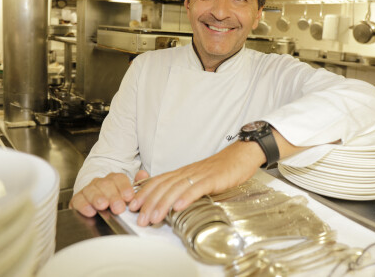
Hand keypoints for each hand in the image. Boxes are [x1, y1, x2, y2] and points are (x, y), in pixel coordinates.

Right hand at [70, 170, 149, 216]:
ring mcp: (89, 190)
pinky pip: (78, 200)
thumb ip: (138, 184)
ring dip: (98, 198)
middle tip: (119, 207)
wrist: (98, 205)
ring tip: (103, 205)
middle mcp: (101, 182)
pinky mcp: (78, 199)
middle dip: (113, 196)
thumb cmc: (116, 200)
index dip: (124, 188)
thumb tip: (144, 174)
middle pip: (106, 185)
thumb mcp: (129, 194)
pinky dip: (83, 205)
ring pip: (92, 190)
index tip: (129, 197)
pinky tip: (90, 211)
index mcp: (114, 179)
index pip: (119, 179)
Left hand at [128, 140, 265, 226]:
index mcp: (182, 172)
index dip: (144, 193)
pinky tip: (179, 207)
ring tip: (154, 218)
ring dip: (163, 204)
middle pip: (163, 186)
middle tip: (140, 219)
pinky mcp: (213, 178)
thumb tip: (171, 204)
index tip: (133, 207)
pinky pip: (197, 188)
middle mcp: (187, 172)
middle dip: (149, 203)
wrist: (240, 156)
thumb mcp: (198, 178)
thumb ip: (184, 188)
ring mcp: (200, 175)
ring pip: (177, 188)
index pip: (158, 182)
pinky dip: (186, 197)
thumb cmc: (220, 170)